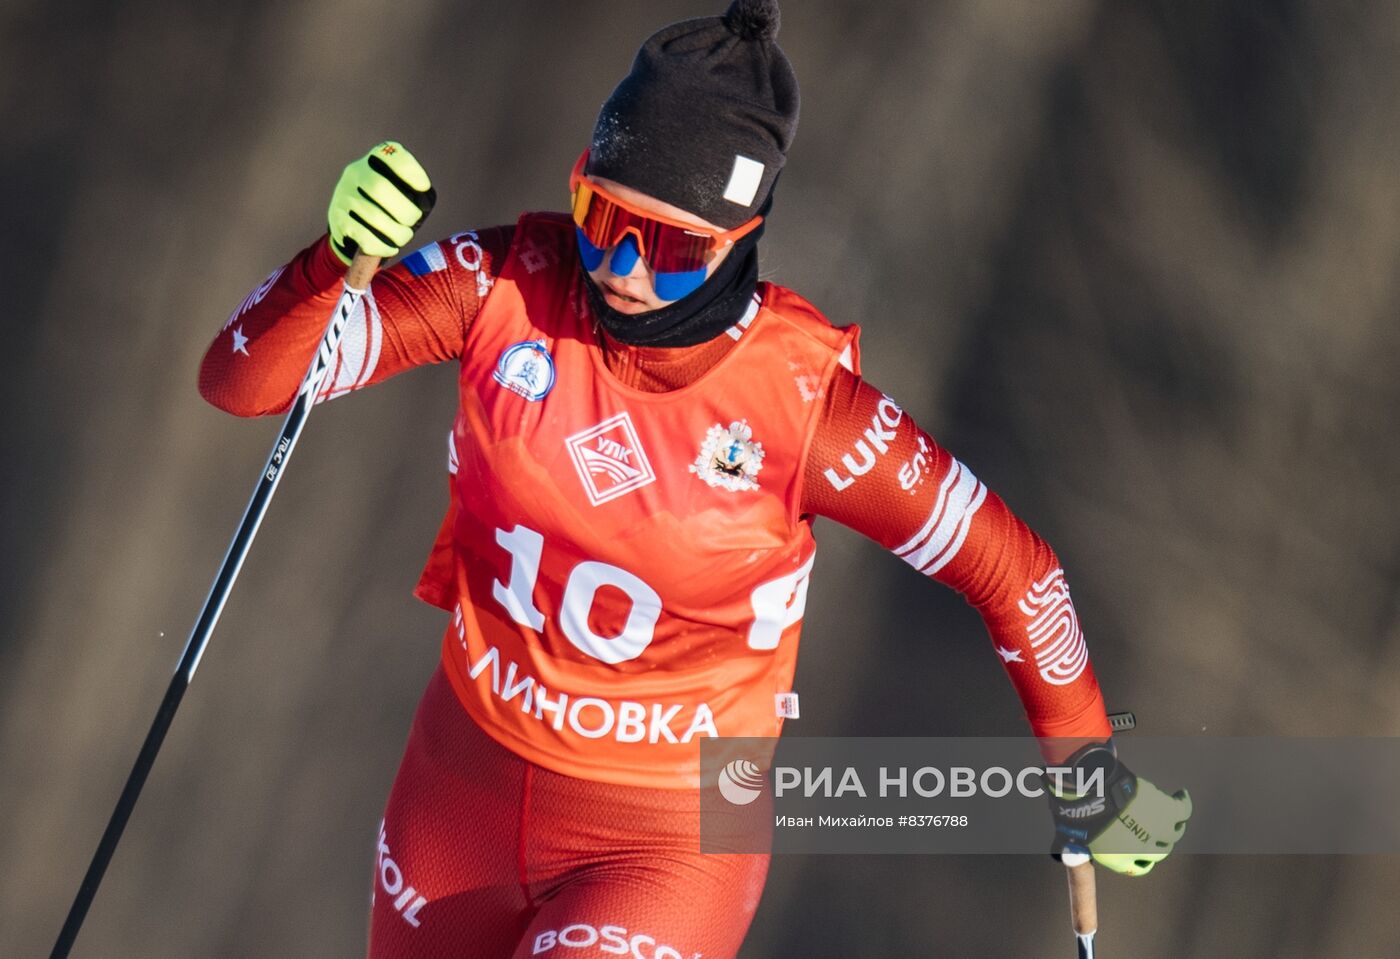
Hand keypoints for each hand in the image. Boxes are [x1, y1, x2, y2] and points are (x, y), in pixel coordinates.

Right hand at [327, 140, 436, 264]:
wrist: (353, 225)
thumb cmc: (390, 206)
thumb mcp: (401, 190)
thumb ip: (416, 193)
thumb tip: (421, 205)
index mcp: (375, 159)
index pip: (391, 154)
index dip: (410, 170)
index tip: (423, 187)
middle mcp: (355, 172)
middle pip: (379, 188)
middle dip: (404, 210)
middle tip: (412, 220)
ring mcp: (344, 196)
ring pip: (373, 216)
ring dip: (397, 232)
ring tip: (404, 236)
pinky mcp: (338, 220)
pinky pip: (364, 236)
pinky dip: (383, 246)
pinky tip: (391, 248)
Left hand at [1046, 743, 1191, 875]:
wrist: (1092, 792)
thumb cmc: (1079, 812)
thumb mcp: (1071, 837)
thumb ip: (1071, 848)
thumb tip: (1057, 853)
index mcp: (1121, 860)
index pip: (1139, 867)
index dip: (1142, 859)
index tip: (1145, 855)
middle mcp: (1144, 850)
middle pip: (1160, 850)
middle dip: (1159, 841)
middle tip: (1158, 830)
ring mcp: (1158, 831)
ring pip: (1175, 831)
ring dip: (1174, 824)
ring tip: (1172, 813)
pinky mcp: (1167, 810)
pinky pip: (1183, 809)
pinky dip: (1183, 801)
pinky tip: (1180, 795)